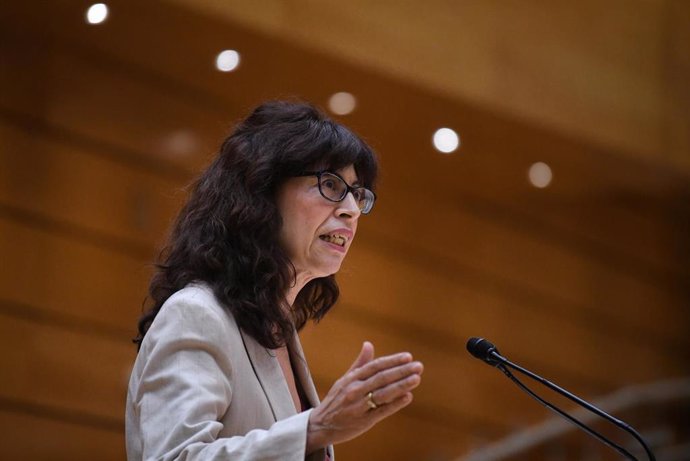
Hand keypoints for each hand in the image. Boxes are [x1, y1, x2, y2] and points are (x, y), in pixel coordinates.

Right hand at [306, 341, 422, 452]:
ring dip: (401, 386)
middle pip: (381, 378)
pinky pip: (381, 411)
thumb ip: (360, 363)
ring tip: (416, 379)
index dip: (392, 361)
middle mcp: (355, 390)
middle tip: (419, 366)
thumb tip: (368, 344)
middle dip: (401, 371)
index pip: (375, 366)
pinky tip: (407, 397)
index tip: (408, 357)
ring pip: (383, 394)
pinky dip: (395, 404)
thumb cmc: (336, 400)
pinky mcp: (363, 421)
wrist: (321, 425)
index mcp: (352, 378)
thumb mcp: (345, 379)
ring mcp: (359, 406)